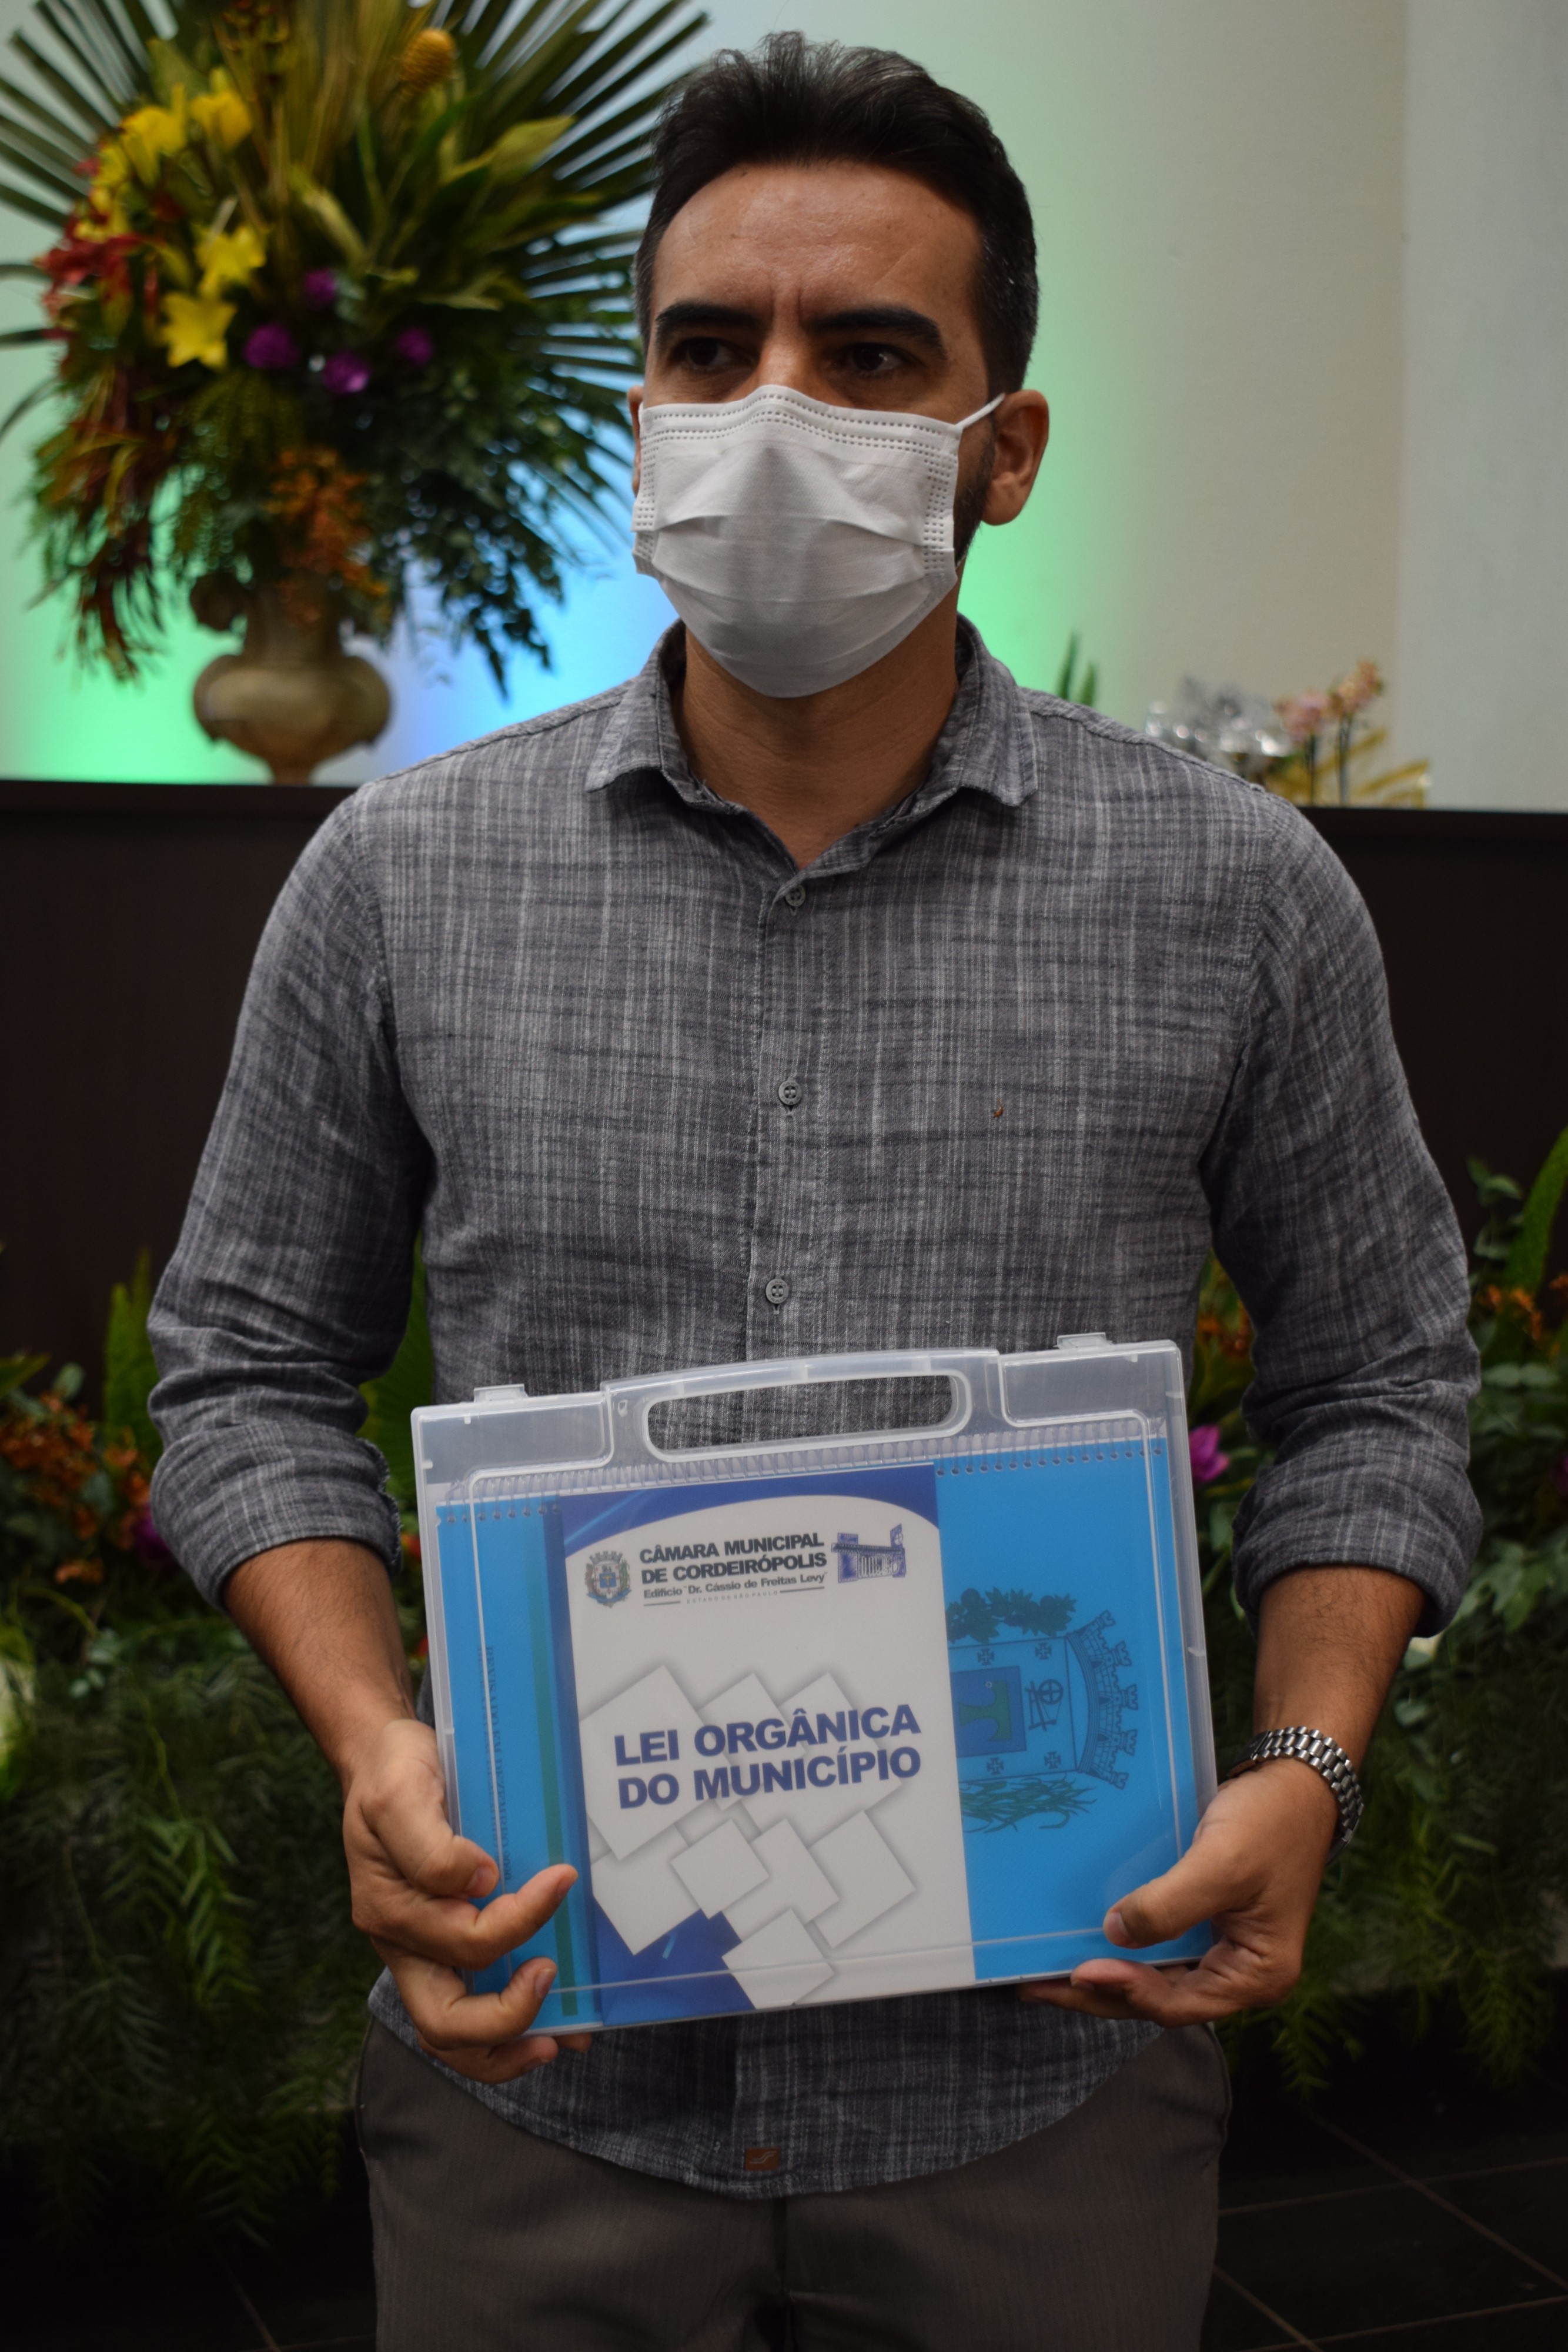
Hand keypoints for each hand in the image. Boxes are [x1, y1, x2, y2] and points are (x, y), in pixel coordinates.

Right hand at [344, 1717, 593, 2083]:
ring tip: (563, 2039)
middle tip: (551, 1976)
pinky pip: (472, 2004)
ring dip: (508, 2047)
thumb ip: (431, 1847)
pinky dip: (511, 2027)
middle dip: (506, 2018)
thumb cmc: (391, 1777)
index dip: (519, 1921)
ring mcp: (423, 1953)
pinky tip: (556, 2024)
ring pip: (454, 2034)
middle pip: (444, 2023)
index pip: (463, 1942)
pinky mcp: (444, 1946)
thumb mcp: (400, 1797)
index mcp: (392, 1914)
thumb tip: (480, 1881)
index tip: (560, 1880)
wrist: (380, 1762)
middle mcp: (405, 1946)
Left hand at [1020, 1759, 1337, 2024]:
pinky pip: (1158, 1948)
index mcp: (1257, 1976)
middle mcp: (1239, 1975)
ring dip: (1104, 1973)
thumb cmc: (1270, 1823)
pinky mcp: (1205, 1927)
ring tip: (1044, 1972)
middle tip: (1036, 1987)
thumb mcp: (1221, 1864)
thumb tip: (1115, 1935)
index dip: (1127, 1991)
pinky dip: (1121, 1946)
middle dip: (1099, 1993)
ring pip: (1153, 1976)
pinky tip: (1083, 1938)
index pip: (1180, 2004)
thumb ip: (1170, 1906)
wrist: (1294, 1784)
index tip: (1079, 1972)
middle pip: (1159, 1998)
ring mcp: (1221, 1952)